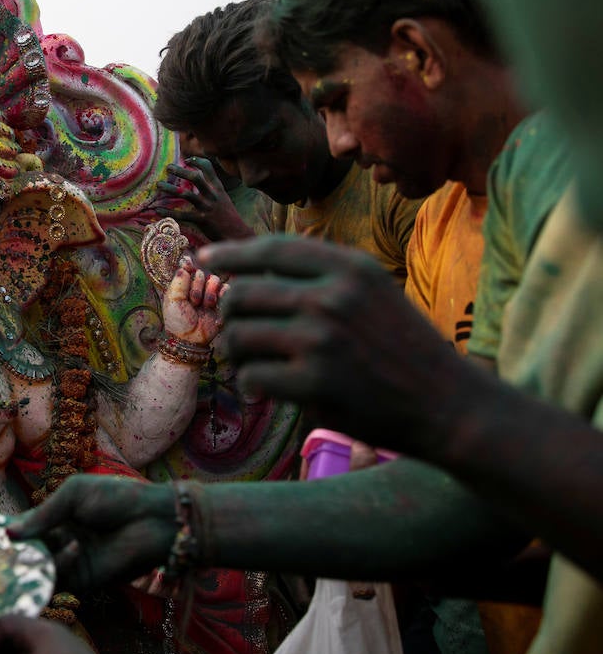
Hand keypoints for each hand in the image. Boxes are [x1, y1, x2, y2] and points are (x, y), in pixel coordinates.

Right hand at [8, 474, 174, 590]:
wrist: (155, 519)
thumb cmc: (118, 498)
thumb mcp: (74, 495)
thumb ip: (43, 515)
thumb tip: (8, 532)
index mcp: (54, 519)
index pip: (22, 529)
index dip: (5, 532)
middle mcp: (58, 543)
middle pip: (26, 553)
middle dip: (14, 551)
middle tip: (0, 550)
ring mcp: (71, 563)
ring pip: (39, 569)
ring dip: (35, 560)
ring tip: (34, 549)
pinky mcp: (85, 581)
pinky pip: (63, 580)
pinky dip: (62, 565)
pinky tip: (73, 547)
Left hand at [156, 157, 253, 241]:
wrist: (237, 234)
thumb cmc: (227, 216)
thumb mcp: (222, 198)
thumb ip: (211, 189)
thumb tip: (198, 178)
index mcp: (218, 188)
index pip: (209, 168)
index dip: (197, 161)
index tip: (187, 160)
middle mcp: (213, 195)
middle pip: (196, 178)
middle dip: (181, 171)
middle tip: (168, 167)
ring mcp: (207, 207)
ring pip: (186, 194)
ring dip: (170, 189)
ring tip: (159, 185)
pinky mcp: (202, 220)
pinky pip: (182, 215)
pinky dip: (169, 212)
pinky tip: (158, 209)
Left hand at [161, 258, 226, 345]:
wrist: (189, 340)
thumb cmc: (177, 320)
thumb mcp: (172, 298)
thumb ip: (179, 279)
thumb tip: (186, 260)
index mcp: (185, 284)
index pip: (190, 267)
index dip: (190, 268)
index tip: (188, 271)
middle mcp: (198, 287)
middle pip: (203, 273)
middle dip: (196, 287)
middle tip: (192, 302)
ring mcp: (211, 294)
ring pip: (215, 280)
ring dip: (208, 293)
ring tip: (203, 306)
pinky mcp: (223, 303)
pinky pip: (228, 289)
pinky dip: (222, 294)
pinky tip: (214, 304)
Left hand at [200, 236, 481, 457]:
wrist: (450, 405)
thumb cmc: (402, 348)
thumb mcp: (373, 293)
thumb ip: (320, 277)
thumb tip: (245, 271)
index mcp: (349, 267)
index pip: (271, 249)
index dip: (231, 254)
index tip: (203, 258)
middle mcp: (334, 296)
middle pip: (241, 294)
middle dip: (231, 317)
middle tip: (239, 338)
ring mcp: (323, 338)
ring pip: (238, 335)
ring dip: (235, 354)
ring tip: (250, 365)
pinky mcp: (316, 382)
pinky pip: (252, 376)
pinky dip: (250, 385)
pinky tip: (263, 391)